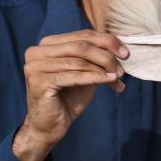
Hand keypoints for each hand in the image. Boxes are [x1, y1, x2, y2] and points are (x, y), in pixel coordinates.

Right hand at [13, 30, 127, 160]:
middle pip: (81, 46)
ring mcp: (35, 66)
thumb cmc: (68, 97)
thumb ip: (96, 57)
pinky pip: (74, 76)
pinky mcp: (39, 81)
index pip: (82, 35)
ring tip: (117, 78)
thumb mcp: (86, 72)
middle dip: (106, 57)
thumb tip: (120, 47)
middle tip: (122, 69)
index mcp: (47, 44)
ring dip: (104, 69)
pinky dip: (96, 77)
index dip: (107, 41)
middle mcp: (36, 52)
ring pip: (79, 61)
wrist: (51, 125)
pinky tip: (110, 81)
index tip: (126, 53)